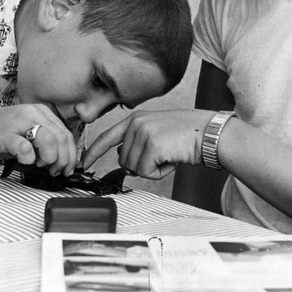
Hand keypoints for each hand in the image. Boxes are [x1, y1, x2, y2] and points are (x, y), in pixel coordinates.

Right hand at [0, 104, 75, 175]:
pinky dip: (29, 159)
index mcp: (42, 112)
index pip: (66, 133)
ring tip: (38, 164)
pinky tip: (24, 160)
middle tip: (54, 170)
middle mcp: (33, 114)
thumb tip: (63, 159)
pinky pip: (25, 147)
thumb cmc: (1, 133)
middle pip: (61, 138)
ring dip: (49, 158)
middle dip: (63, 160)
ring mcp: (19, 122)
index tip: (68, 168)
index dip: (71, 154)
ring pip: (49, 140)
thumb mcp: (29, 132)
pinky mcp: (5, 134)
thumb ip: (46, 140)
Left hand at [83, 109, 214, 178]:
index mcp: (135, 119)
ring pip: (134, 168)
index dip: (93, 152)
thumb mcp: (156, 132)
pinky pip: (146, 172)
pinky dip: (159, 172)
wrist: (207, 131)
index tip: (83, 163)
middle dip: (141, 165)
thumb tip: (124, 162)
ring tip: (168, 155)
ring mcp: (143, 133)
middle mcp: (135, 124)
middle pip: (123, 161)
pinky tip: (171, 159)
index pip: (107, 137)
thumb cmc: (186, 133)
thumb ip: (136, 143)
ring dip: (152, 169)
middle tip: (162, 155)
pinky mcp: (151, 145)